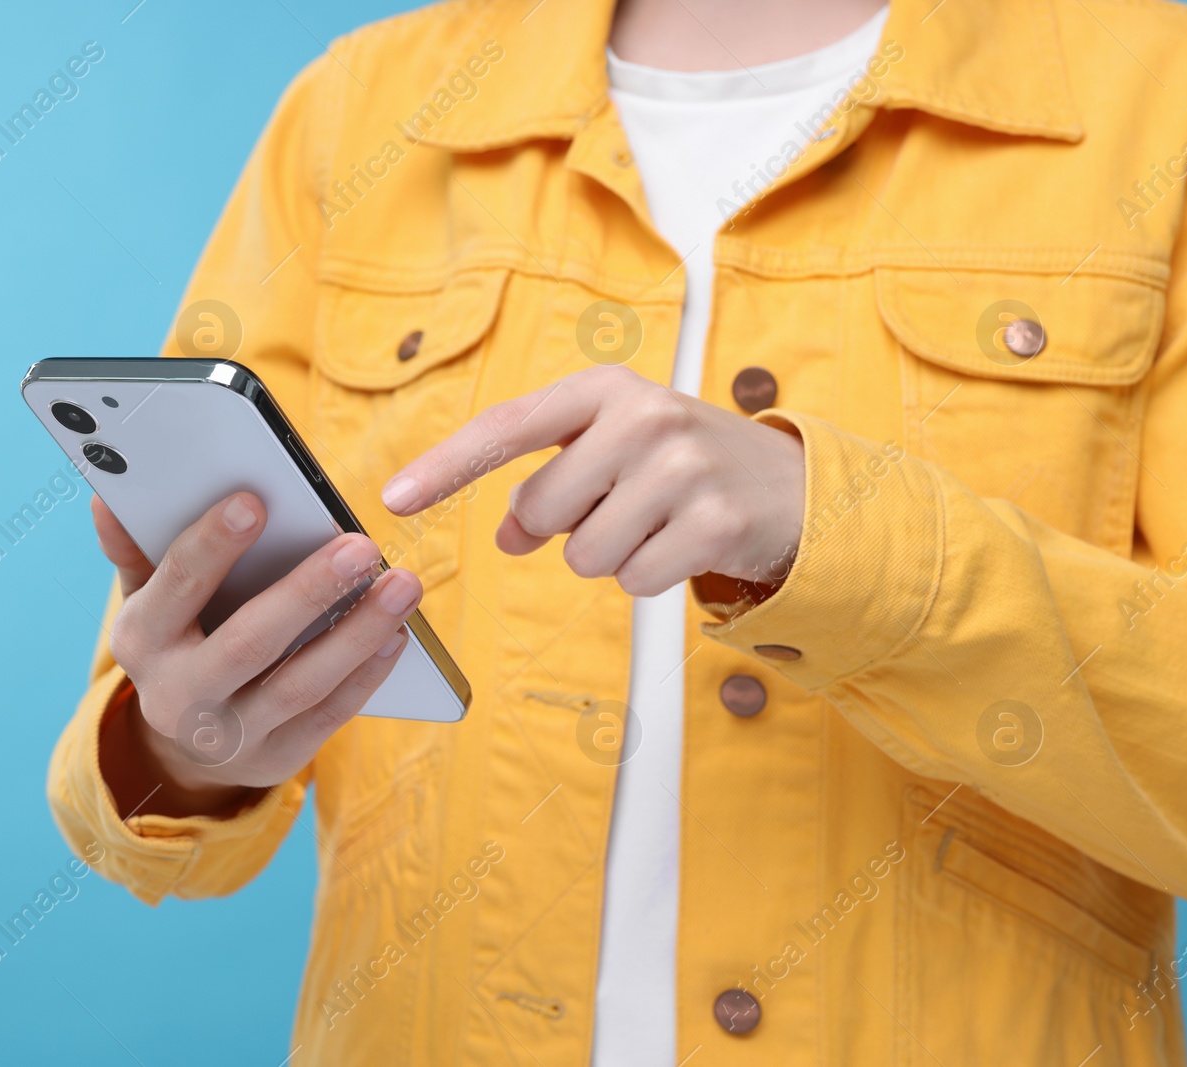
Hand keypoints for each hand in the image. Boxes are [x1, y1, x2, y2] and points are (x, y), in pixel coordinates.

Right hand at [90, 493, 422, 817]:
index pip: (175, 586)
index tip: (255, 501)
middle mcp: (179, 695)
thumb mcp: (147, 600)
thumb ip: (137, 549)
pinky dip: (366, 674)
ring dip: (357, 633)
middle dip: (307, 592)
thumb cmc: (179, 641)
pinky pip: (328, 715)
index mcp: (142, 641)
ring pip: (300, 683)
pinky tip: (397, 634)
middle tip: (360, 546)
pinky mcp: (277, 758)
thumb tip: (108, 494)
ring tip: (402, 585)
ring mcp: (230, 735)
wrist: (185, 748)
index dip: (213, 544)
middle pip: (248, 642)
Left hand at [380, 365, 805, 596]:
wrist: (794, 485)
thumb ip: (552, 481)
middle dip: (567, 528)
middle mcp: (642, 417)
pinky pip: (633, 581)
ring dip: (610, 555)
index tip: (393, 498)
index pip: (505, 427)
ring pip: (583, 555)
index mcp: (605, 389)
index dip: (445, 467)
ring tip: (657, 522)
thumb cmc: (683, 464)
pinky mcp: (714, 522)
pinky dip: (650, 576)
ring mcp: (681, 468)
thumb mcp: (615, 452)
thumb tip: (504, 536)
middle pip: (541, 511)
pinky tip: (684, 544)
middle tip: (621, 506)